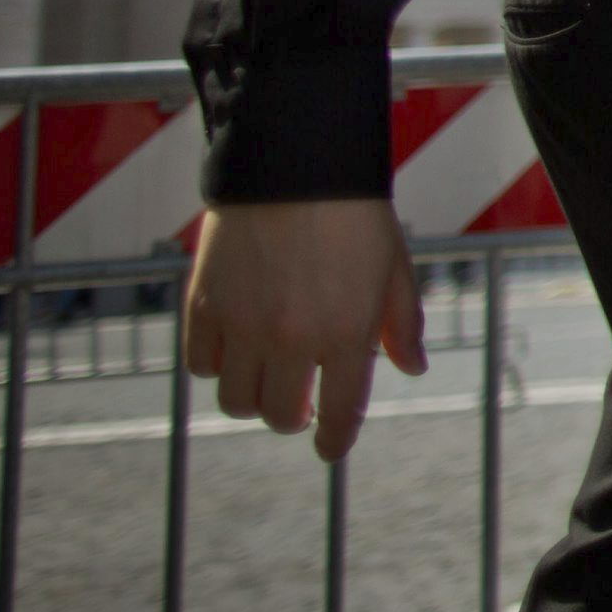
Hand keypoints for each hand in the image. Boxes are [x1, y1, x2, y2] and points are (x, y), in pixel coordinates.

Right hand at [181, 197, 425, 462]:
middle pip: (278, 415)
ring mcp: (242, 325)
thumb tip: (411, 369)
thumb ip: (401, 324)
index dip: (333, 439)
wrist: (294, 162)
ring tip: (265, 377)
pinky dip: (214, 367)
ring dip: (251, 398)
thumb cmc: (354, 213)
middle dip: (292, 418)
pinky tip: (232, 348)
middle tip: (299, 404)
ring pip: (234, 401)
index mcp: (345, 334)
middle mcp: (291, 339)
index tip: (329, 449)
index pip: (339, 412)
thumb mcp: (395, 267)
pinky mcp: (204, 306)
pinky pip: (199, 365)